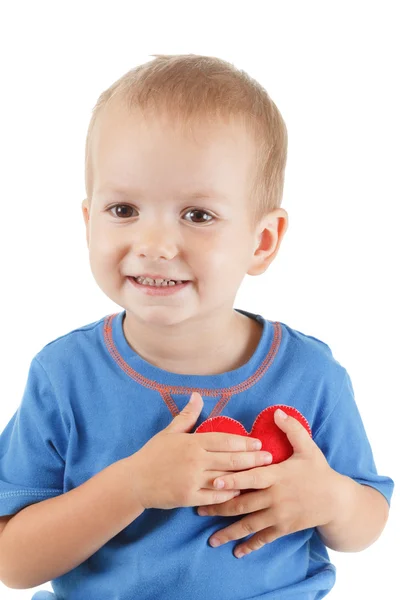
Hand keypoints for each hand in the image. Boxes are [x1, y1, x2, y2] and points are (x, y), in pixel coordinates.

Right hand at [128, 392, 271, 509]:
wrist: (134, 481)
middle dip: (252, 459)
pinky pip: (214, 496)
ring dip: (245, 477)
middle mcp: (195, 460)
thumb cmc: (153, 455)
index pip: (224, 440)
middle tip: (270, 458)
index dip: (244, 441)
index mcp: (192, 442)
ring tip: (262, 476)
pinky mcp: (189, 497)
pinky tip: (241, 491)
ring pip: (225, 477)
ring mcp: (192, 479)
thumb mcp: (169, 432)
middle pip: (230, 459)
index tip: (259, 443)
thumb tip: (197, 395)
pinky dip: (229, 493)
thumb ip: (187, 416)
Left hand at [197, 408, 338, 557]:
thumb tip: (278, 411)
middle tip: (199, 510)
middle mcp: (276, 497)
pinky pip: (264, 538)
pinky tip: (237, 552)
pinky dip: (250, 546)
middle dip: (220, 508)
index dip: (233, 480)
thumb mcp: (308, 447)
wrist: (336, 501)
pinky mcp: (284, 528)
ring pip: (250, 525)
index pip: (252, 478)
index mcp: (278, 476)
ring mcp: (279, 516)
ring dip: (229, 532)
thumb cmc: (319, 471)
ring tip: (211, 539)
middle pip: (244, 504)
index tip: (214, 483)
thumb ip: (291, 429)